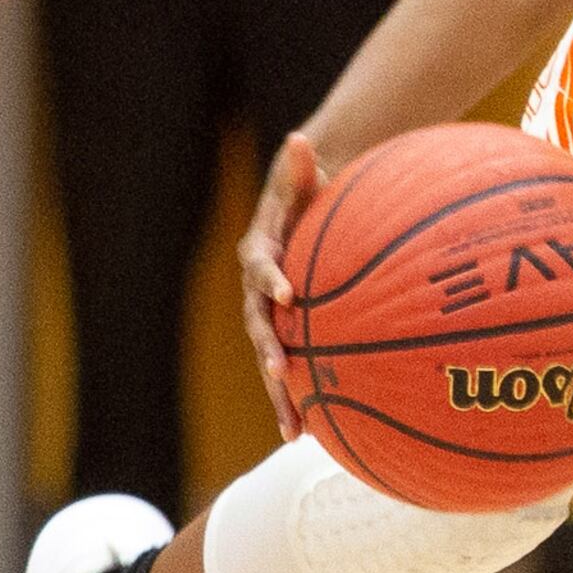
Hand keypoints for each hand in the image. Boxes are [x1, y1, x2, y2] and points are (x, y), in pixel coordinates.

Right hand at [238, 132, 327, 438]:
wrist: (304, 216)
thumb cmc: (310, 195)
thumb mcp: (304, 178)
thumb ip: (301, 166)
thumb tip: (301, 137)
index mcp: (260, 253)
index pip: (261, 268)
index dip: (271, 279)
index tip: (288, 293)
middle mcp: (257, 291)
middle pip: (258, 326)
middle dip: (269, 351)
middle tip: (281, 370)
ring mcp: (269, 317)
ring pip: (270, 358)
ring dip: (280, 394)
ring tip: (295, 432)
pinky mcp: (286, 334)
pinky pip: (291, 369)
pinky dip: (298, 399)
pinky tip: (314, 435)